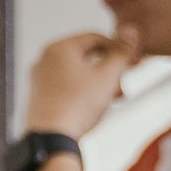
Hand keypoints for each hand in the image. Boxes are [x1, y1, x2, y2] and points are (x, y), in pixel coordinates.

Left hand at [23, 31, 143, 140]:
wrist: (50, 140)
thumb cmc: (77, 106)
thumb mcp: (107, 76)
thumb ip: (121, 52)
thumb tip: (131, 30)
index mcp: (59, 48)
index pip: (96, 38)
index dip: (118, 49)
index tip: (134, 63)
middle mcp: (44, 60)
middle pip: (85, 57)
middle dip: (109, 70)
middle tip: (123, 86)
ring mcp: (37, 80)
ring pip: (76, 74)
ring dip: (98, 83)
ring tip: (112, 99)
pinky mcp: (36, 99)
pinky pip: (64, 88)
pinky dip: (81, 93)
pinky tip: (93, 109)